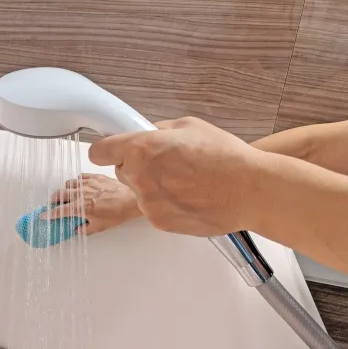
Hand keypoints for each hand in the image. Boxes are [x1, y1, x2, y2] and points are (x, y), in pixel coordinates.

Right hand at [40, 174, 141, 234]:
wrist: (130, 200)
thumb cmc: (116, 215)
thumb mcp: (99, 227)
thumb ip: (84, 229)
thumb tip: (76, 230)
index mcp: (80, 208)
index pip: (60, 211)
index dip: (49, 214)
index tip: (43, 215)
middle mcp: (81, 194)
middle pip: (59, 194)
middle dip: (54, 200)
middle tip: (55, 204)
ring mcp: (87, 183)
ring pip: (68, 184)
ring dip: (66, 190)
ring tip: (69, 195)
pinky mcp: (94, 177)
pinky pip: (80, 177)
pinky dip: (77, 182)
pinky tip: (81, 187)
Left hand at [88, 117, 263, 236]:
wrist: (249, 190)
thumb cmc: (224, 156)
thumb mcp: (188, 126)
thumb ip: (158, 130)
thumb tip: (144, 133)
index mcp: (141, 148)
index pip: (99, 152)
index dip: (106, 149)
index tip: (112, 149)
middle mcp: (138, 176)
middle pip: (120, 171)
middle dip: (135, 166)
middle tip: (163, 163)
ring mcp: (147, 202)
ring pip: (136, 191)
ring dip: (150, 186)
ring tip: (183, 181)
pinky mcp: (158, 221)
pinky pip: (151, 208)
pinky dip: (164, 203)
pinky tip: (187, 196)